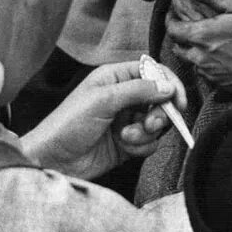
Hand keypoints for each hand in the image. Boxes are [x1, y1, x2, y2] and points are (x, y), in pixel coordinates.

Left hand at [20, 60, 187, 179]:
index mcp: (115, 77)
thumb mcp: (103, 100)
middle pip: (159, 99)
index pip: (153, 72)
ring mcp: (126, 120)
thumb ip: (138, 90)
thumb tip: (168, 86)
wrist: (53, 159)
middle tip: (150, 124)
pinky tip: (124, 147)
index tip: (178, 101)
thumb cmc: (68, 124)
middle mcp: (123, 96)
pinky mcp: (127, 142)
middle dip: (159, 113)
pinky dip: (142, 146)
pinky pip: (150, 142)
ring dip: (146, 132)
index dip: (169, 84)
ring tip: (125, 137)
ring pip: (156, 123)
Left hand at [165, 0, 231, 92]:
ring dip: (194, 53)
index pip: (173, 30)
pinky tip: (224, 57)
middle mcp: (203, 59)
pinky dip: (210, 66)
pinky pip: (210, 77)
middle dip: (180, 37)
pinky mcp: (227, 86)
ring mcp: (215, 76)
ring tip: (207, 42)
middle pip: (178, 49)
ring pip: (193, 64)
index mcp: (203, 37)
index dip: (170, 19)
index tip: (174, 13)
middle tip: (189, 26)